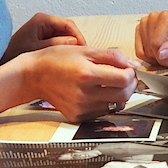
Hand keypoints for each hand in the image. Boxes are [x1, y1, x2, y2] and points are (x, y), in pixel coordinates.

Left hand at [0, 12, 85, 64]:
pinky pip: (60, 40)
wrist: (0, 61)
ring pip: (66, 35)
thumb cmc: (13, 54)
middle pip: (69, 29)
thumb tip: (74, 42)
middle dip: (76, 42)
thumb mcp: (36, 50)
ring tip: (77, 59)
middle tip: (83, 56)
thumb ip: (56, 45)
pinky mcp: (44, 36)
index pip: (68, 24)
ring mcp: (45, 28)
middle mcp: (45, 21)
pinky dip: (64, 49)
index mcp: (42, 20)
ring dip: (71, 46)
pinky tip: (67, 59)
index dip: (79, 37)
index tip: (85, 50)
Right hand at [18, 45, 137, 121]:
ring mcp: (80, 108)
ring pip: (115, 106)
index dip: (130, 73)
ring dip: (118, 95)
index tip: (127, 68)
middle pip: (123, 95)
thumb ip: (113, 56)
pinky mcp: (77, 117)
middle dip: (129, 85)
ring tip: (109, 84)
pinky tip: (97, 93)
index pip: (124, 79)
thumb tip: (134, 65)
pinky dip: (105, 103)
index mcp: (87, 75)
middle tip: (123, 76)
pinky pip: (102, 112)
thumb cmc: (57, 59)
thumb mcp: (85, 49)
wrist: (34, 75)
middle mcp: (84, 95)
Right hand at [134, 12, 167, 67]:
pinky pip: (139, 52)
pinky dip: (150, 58)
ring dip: (157, 59)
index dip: (165, 58)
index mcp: (166, 17)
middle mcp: (152, 17)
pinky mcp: (139, 31)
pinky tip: (160, 54)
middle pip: (150, 48)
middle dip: (162, 59)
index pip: (156, 43)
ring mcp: (143, 24)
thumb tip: (160, 53)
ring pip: (144, 52)